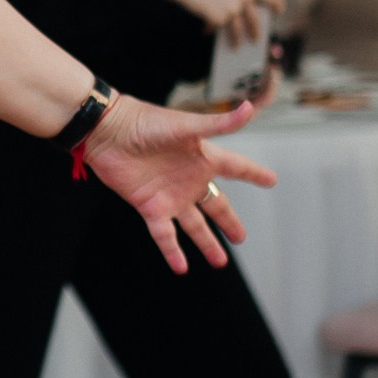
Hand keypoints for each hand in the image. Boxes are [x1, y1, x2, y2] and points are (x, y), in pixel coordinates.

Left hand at [83, 94, 276, 275]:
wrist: (107, 132)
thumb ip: (219, 123)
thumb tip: (248, 109)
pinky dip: (173, 252)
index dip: (254, 174)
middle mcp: (189, 179)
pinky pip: (165, 234)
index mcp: (203, 157)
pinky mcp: (150, 207)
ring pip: (195, 226)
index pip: (237, 168)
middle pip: (216, 205)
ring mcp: (171, 196)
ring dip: (207, 243)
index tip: (271, 180)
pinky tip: (182, 268)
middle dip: (229, 222)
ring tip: (220, 262)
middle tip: (240, 237)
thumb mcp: (187, 125)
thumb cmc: (145, 122)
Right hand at [166, 0, 284, 41]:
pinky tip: (212, 36)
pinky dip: (218, 35)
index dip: (277, 5)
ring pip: (241, 30)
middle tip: (256, 39)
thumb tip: (245, 14)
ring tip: (237, 47)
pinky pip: (223, 30)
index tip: (277, 13)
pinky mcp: (221, 18)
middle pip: (256, 19)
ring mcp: (234, 8)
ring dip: (240, 40)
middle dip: (257, 32)